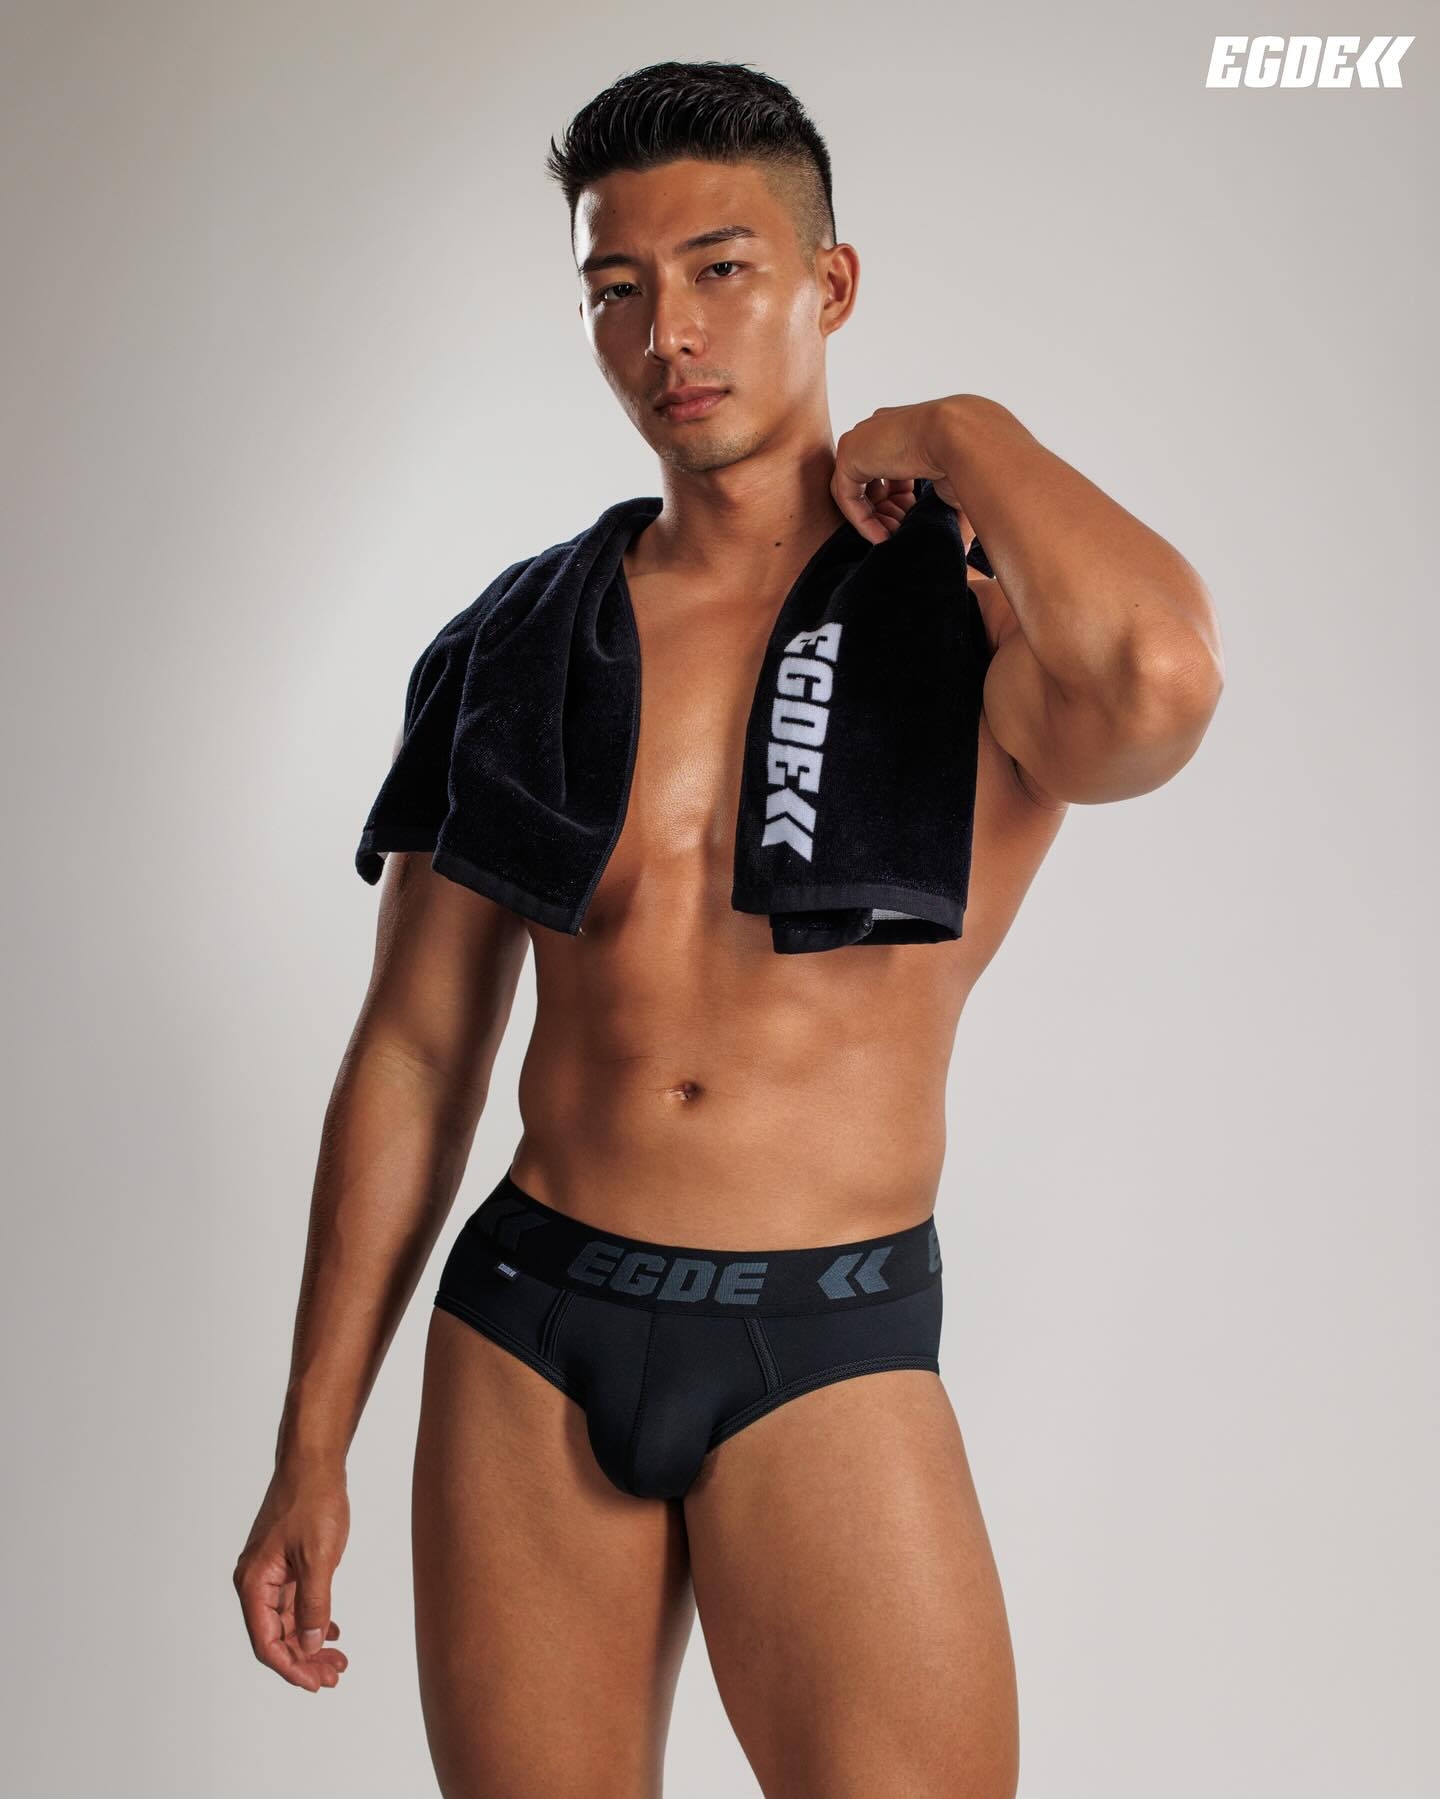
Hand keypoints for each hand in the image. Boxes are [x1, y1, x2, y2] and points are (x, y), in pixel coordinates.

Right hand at [233, 1460, 350, 1691]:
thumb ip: (314, 1604)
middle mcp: (255, 1582)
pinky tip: (332, 1631)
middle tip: (335, 1674)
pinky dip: (312, 1618)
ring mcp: (270, 1572)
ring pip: (287, 1621)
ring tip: (339, 1660)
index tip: (317, 1683)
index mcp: (253, 1583)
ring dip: (310, 1642)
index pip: (266, 1641)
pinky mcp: (285, 1563)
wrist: (314, 1461)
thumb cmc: (313, 1501)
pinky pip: (294, 1602)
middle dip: (304, 1660)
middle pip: (276, 1636)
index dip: (291, 1667)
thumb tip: (308, 1645)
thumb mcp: (320, 1558)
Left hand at [830, 398, 967, 544]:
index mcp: (902, 430)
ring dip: (873, 519)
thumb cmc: (966, 457)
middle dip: (885, 512)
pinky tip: (881, 537)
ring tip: (893, 537)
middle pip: (871, 482)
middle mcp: (879, 431)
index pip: (890, 472)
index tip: (912, 521)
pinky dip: (861, 520)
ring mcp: (862, 439)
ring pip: (856, 490)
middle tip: (901, 531)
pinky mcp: (849, 453)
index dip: (899, 502)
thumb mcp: (952, 487)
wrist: (961, 437)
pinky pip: (844, 495)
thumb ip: (945, 511)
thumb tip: (959, 549)